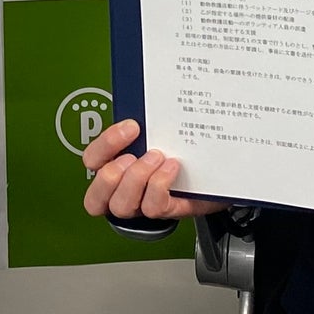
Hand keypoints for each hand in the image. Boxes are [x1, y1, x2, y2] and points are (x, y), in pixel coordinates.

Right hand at [81, 119, 227, 220]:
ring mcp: (143, 204)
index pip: (92, 160)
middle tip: (134, 155)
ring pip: (122, 205)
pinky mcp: (168, 211)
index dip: (105, 145)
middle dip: (113, 173)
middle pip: (95, 196)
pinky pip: (154, 208)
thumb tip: (144, 103)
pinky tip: (173, 167)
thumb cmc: (185, 149)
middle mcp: (124, 190)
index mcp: (116, 165)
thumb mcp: (160, 132)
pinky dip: (160, 184)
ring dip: (137, 178)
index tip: (131, 127)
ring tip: (157, 157)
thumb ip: (146, 123)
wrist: (221, 167)